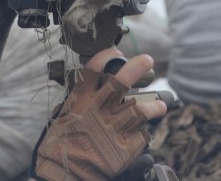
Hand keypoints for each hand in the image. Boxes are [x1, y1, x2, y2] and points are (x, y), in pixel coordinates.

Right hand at [32, 49, 166, 180]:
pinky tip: (140, 136)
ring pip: (141, 109)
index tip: (115, 52)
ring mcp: (114, 128)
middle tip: (147, 61)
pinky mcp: (126, 146)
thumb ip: (81, 101)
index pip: (94, 69)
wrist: (66, 175)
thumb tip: (94, 88)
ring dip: (154, 106)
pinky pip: (142, 135)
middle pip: (122, 82)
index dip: (107, 56)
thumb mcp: (64, 116)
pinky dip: (142, 134)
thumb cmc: (61, 146)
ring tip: (159, 106)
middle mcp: (99, 111)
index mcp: (81, 101)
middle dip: (137, 67)